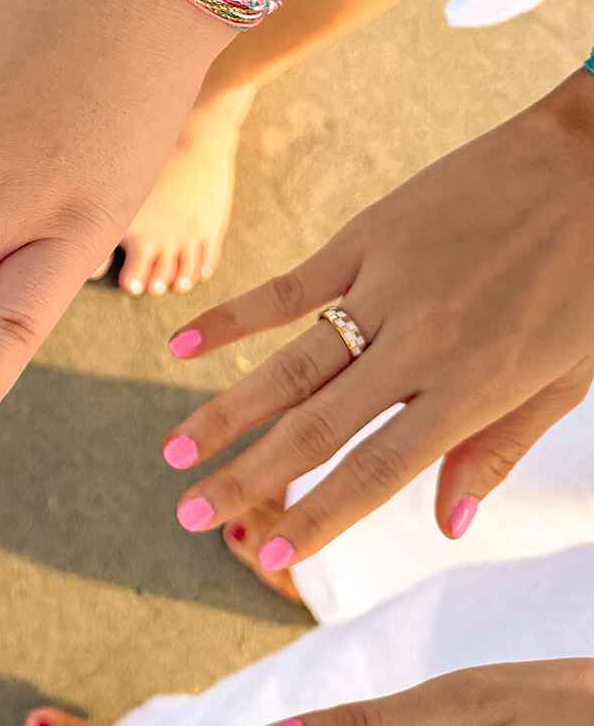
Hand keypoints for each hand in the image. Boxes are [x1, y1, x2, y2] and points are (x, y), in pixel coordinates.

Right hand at [158, 69, 593, 568]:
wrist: (592, 164)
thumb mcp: (565, 378)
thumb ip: (497, 449)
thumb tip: (446, 527)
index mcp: (472, 389)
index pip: (377, 472)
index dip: (318, 519)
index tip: (268, 561)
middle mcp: (418, 347)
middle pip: (313, 428)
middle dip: (246, 479)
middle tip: (188, 517)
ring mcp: (383, 289)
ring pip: (288, 367)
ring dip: (225, 414)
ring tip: (173, 451)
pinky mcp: (364, 240)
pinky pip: (286, 290)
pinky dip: (232, 321)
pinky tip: (182, 347)